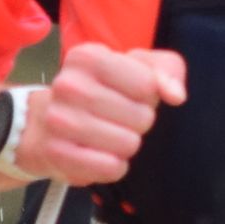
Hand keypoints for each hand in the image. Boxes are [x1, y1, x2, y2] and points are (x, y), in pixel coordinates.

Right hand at [20, 44, 186, 186]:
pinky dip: (115, 165)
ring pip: (128, 144)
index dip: (149, 95)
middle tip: (120, 117)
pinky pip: (110, 167)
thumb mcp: (137, 67)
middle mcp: (68, 85)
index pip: (148, 85)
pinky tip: (102, 154)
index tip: (131, 94)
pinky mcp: (57, 153)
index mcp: (88, 56)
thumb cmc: (104, 91)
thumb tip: (176, 95)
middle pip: (141, 117)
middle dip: (140, 121)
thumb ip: (166, 71)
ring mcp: (59, 120)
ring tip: (110, 134)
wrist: (47, 123)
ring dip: (128, 143)